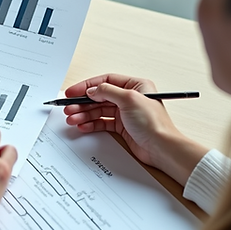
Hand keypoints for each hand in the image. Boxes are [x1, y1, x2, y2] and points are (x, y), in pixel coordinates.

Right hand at [63, 74, 208, 184]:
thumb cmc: (153, 123)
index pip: (106, 81)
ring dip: (84, 114)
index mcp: (135, 86)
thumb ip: (107, 92)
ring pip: (99, 111)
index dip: (87, 86)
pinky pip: (102, 123)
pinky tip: (83, 126)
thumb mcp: (130, 99)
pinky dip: (92, 124)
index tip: (72, 91)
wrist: (161, 148)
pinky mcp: (122, 127)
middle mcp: (130, 98)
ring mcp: (125, 113)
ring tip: (72, 118)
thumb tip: (92, 90)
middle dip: (82, 103)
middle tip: (68, 107)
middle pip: (100, 97)